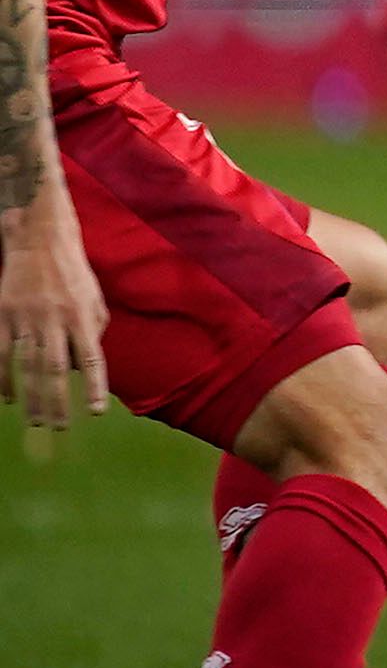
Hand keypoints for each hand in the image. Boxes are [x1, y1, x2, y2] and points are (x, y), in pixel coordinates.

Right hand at [4, 198, 103, 454]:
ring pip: (27, 366)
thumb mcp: (94, 298)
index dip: (96, 386)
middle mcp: (55, 320)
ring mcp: (26, 318)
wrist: (38, 239)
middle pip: (56, 370)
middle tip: (57, 427)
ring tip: (35, 420)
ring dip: (31, 397)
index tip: (96, 412)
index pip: (92, 359)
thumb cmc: (73, 272)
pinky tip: (6, 397)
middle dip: (57, 402)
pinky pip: (1, 353)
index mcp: (82, 316)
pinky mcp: (3, 314)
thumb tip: (83, 366)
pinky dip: (2, 378)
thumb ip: (92, 331)